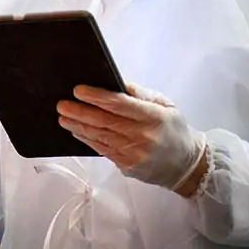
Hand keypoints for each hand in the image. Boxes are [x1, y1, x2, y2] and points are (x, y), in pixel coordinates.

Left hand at [56, 84, 207, 193]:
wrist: (185, 164)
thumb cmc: (174, 130)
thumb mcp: (166, 105)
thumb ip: (141, 94)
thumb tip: (117, 83)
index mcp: (154, 117)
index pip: (120, 104)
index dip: (97, 97)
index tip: (79, 90)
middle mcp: (143, 136)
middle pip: (105, 121)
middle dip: (80, 112)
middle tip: (62, 104)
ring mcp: (133, 153)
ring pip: (100, 136)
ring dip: (78, 126)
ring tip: (63, 117)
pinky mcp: (126, 165)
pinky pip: (102, 149)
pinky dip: (87, 139)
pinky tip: (76, 131)